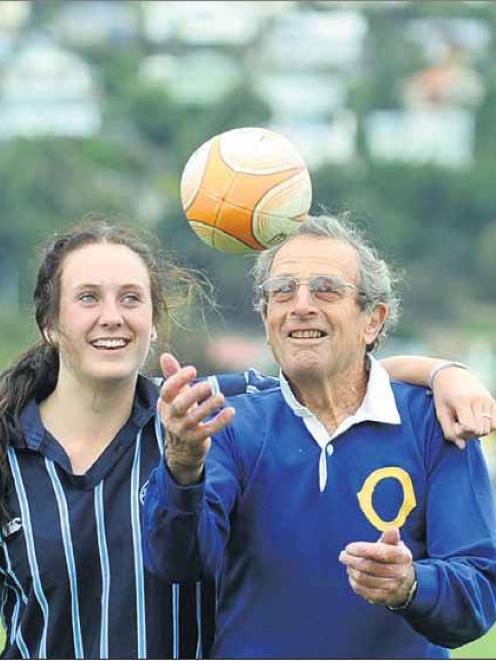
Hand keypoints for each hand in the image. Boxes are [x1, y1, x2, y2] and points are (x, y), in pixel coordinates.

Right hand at [158, 353, 234, 484]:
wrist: (181, 450)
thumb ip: (172, 376)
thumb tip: (165, 355)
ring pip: (194, 418)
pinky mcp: (196, 440)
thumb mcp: (175, 396)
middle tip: (207, 385)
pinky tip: (231, 411)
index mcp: (165, 404)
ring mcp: (183, 430)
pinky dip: (220, 421)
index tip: (193, 369)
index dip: (178, 379)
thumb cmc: (180, 415)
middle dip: (193, 394)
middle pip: (179, 406)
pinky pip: (208, 430)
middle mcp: (171, 417)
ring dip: (208, 407)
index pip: (167, 390)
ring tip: (220, 397)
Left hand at [339, 528, 414, 607]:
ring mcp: (392, 587)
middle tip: (342, 555)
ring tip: (348, 564)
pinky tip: (352, 575)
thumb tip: (392, 529)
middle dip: (352, 560)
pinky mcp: (383, 598)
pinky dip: (354, 582)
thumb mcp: (394, 546)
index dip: (363, 549)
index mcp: (403, 557)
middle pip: (370, 566)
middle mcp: (400, 573)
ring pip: (364, 578)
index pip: (381, 553)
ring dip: (351, 570)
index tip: (349, 547)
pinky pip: (363, 590)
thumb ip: (390, 538)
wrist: (404, 584)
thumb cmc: (393, 559)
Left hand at [432, 367, 495, 448]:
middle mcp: (478, 399)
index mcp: (462, 400)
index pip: (469, 427)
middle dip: (469, 433)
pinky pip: (495, 422)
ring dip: (478, 431)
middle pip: (480, 430)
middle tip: (459, 424)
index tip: (454, 424)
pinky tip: (476, 420)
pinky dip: (487, 426)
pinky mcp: (492, 401)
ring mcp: (487, 400)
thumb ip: (448, 431)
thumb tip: (462, 447)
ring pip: (488, 428)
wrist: (451, 375)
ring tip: (467, 422)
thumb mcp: (440, 412)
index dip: (460, 431)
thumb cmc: (443, 395)